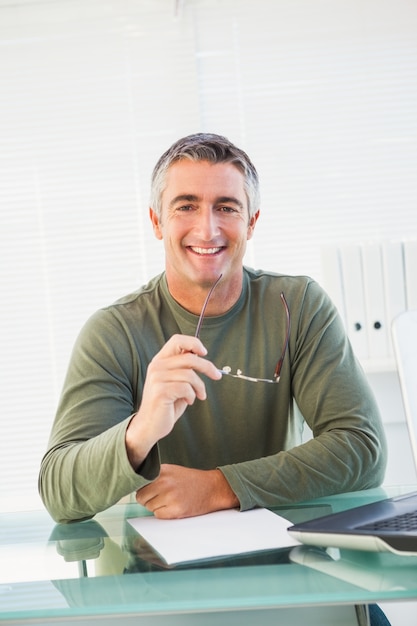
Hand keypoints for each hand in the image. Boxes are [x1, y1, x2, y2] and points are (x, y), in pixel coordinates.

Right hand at [125, 334, 220, 467]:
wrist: (150, 425)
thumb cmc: (166, 403)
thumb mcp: (176, 381)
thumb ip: (184, 368)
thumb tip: (202, 357)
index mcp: (160, 360)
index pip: (177, 340)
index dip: (193, 343)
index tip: (205, 352)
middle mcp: (157, 366)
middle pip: (189, 358)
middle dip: (207, 367)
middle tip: (217, 375)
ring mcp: (157, 378)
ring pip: (190, 375)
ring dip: (200, 387)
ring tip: (198, 395)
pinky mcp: (161, 390)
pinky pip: (186, 388)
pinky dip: (192, 396)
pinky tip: (188, 401)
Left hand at [135, 464, 238, 518]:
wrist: (212, 488)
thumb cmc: (192, 480)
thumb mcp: (172, 470)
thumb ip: (155, 476)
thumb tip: (135, 485)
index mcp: (162, 471)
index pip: (139, 483)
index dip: (142, 488)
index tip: (145, 490)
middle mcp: (164, 482)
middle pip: (141, 497)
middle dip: (147, 499)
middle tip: (160, 497)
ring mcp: (170, 496)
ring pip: (149, 507)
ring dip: (156, 506)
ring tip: (170, 500)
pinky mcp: (175, 510)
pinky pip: (158, 515)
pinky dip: (164, 514)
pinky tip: (174, 506)